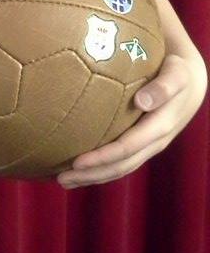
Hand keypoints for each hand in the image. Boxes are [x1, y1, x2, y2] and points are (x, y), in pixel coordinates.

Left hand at [57, 52, 206, 188]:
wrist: (190, 82)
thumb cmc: (178, 71)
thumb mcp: (176, 74)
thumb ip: (163, 87)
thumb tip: (142, 101)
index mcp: (160, 126)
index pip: (127, 148)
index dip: (102, 158)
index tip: (76, 162)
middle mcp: (154, 142)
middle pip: (121, 165)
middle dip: (92, 174)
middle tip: (61, 178)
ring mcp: (149, 146)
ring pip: (120, 169)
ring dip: (92, 178)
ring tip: (64, 181)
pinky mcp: (143, 144)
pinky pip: (121, 162)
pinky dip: (100, 170)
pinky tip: (79, 171)